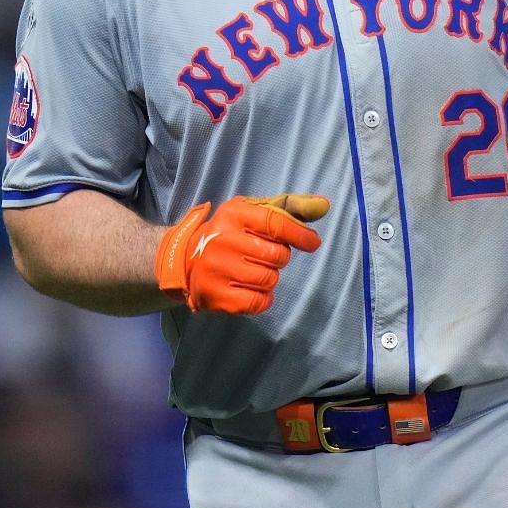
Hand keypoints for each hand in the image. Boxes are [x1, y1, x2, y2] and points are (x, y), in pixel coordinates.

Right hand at [154, 194, 328, 314]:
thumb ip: (289, 207)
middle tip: (261, 255)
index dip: (300, 235)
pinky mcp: (216, 296)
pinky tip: (248, 288)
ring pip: (270, 280)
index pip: (277, 223)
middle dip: (278, 258)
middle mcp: (222, 240)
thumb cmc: (228, 234)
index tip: (312, 243)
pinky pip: (259, 302)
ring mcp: (217, 269)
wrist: (183, 260)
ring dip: (268, 278)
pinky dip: (262, 298)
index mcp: (232, 214)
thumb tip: (324, 205)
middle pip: (278, 256)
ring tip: (250, 271)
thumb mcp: (251, 213)